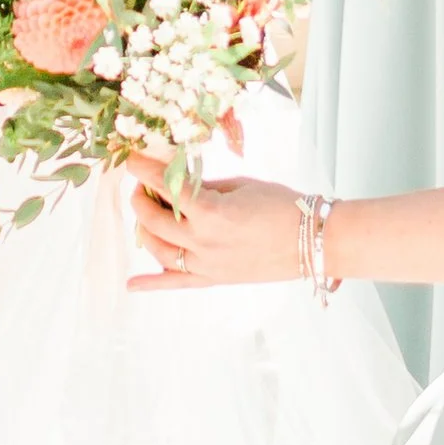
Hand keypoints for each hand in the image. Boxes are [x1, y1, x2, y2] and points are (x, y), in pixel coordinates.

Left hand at [126, 169, 300, 291]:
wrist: (313, 239)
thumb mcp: (242, 185)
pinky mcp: (215, 279)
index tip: (131, 159)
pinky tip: (131, 285)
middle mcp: (203, 242)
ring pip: (159, 250)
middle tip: (143, 185)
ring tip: (145, 215)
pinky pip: (177, 283)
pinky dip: (152, 284)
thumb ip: (206, 186)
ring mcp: (207, 265)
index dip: (144, 170)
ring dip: (145, 230)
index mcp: (210, 212)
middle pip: (155, 220)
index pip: (166, 187)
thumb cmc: (282, 205)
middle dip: (142, 199)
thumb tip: (180, 182)